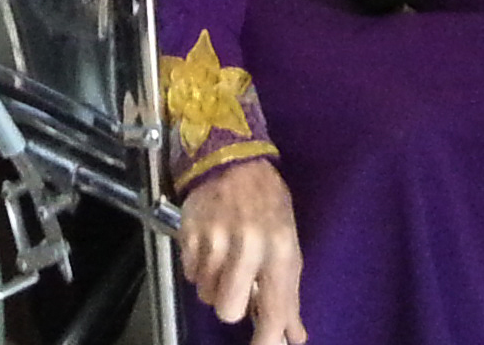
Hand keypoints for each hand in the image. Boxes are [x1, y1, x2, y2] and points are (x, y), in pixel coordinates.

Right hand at [177, 159, 305, 343]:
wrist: (230, 156)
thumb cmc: (267, 200)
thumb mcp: (287, 241)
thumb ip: (288, 291)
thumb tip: (294, 336)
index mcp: (279, 247)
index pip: (273, 307)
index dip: (268, 338)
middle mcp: (248, 245)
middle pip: (228, 310)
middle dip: (230, 304)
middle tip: (236, 286)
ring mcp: (215, 239)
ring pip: (205, 294)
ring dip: (214, 283)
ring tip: (224, 255)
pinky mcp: (189, 234)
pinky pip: (189, 274)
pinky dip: (198, 266)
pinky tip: (209, 243)